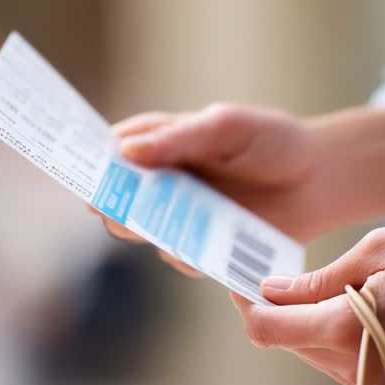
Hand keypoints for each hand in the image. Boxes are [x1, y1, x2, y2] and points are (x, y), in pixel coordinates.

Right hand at [101, 104, 384, 276]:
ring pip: (140, 231)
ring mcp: (177, 217)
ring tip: (165, 223)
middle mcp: (158, 182)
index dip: (82, 158)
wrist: (319, 179)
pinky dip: (187, 253)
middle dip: (109, 202)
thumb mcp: (226, 127)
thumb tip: (124, 153)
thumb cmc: (271, 141)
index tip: (66, 164)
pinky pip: (178, 257)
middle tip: (114, 203)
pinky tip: (209, 242)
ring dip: (146, 229)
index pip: (106, 150)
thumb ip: (177, 139)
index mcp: (156, 142)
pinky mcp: (200, 248)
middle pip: (112, 197)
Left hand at [231, 188, 384, 384]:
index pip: (268, 330)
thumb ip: (315, 281)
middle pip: (293, 347)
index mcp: (348, 332)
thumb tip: (270, 292)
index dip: (247, 306)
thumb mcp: (372, 252)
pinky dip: (349, 344)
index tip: (241, 284)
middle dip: (282, 315)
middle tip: (278, 280)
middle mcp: (362, 372)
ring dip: (316, 331)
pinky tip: (370, 313)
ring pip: (322, 360)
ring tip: (336, 291)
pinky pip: (355, 370)